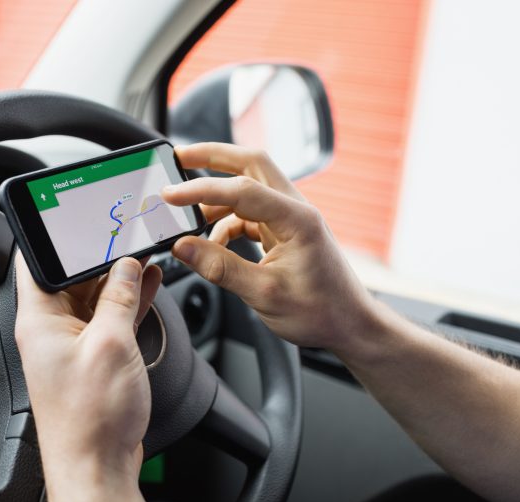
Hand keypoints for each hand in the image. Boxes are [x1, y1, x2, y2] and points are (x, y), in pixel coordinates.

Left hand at [15, 253, 160, 501]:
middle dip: (97, 253)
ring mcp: (75, 344)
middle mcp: (52, 330)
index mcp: (39, 321)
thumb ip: (119, 298)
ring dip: (118, 276)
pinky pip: (110, 317)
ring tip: (142, 250)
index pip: (35, 261)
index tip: (75, 215)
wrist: (98, 467)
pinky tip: (148, 281)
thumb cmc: (90, 419)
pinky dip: (129, 299)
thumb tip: (127, 266)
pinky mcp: (95, 358)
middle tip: (123, 231)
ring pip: (95, 295)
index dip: (53, 234)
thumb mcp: (109, 344)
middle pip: (71, 276)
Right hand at [162, 143, 378, 353]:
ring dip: (216, 195)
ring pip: (248, 187)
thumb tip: (182, 247)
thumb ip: (219, 267)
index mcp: (296, 219)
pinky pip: (249, 213)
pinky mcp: (284, 231)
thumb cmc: (320, 312)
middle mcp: (295, 210)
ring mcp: (290, 218)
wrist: (350, 326)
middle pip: (250, 164)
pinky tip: (211, 242)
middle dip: (212, 156)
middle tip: (178, 157)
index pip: (241, 189)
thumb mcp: (264, 294)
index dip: (201, 189)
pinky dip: (225, 220)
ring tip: (187, 213)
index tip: (169, 194)